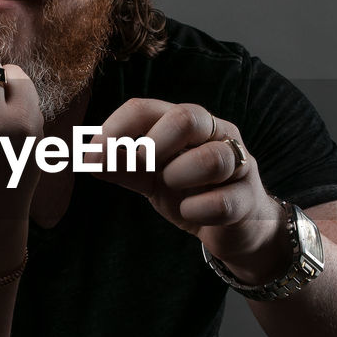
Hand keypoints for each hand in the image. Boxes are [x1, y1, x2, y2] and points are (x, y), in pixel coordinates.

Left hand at [88, 99, 288, 278]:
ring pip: (214, 157)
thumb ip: (123, 167)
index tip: (92, 154)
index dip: (115, 129)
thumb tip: (88, 157)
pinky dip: (199, 209)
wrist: (235, 228)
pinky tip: (190, 213)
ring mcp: (238, 164)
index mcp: (184, 123)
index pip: (145, 108)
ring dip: (181, 174)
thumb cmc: (190, 192)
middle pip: (187, 116)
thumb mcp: (151, 178)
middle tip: (140, 167)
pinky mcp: (249, 198)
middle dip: (153, 145)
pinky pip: (225, 200)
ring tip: (171, 186)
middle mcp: (214, 134)